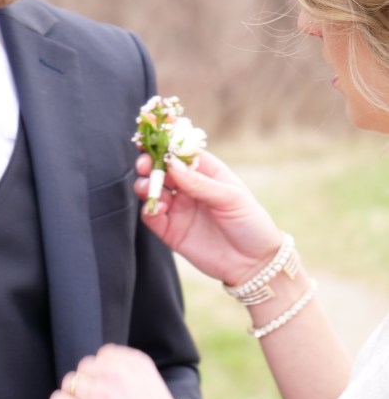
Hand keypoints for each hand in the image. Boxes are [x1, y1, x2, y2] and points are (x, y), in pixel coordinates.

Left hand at [49, 345, 233, 398]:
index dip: (103, 377)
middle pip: (84, 369)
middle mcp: (116, 373)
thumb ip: (131, 379)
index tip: (112, 395)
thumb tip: (102, 379)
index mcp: (137, 363)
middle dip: (89, 388)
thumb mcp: (156, 391)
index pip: (103, 355)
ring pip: (69, 384)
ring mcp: (99, 394)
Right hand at [134, 151, 281, 285]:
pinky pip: (151, 216)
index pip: (182, 151)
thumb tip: (171, 164)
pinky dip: (148, 209)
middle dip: (150, 162)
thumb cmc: (250, 224)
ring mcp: (178, 209)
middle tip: (144, 162)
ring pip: (153, 190)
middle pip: (162, 169)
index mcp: (206, 172)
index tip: (154, 134)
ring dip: (146, 185)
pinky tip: (153, 207)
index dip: (167, 142)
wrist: (254, 265)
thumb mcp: (230, 198)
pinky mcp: (170, 230)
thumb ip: (199, 183)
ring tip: (146, 186)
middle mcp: (189, 187)